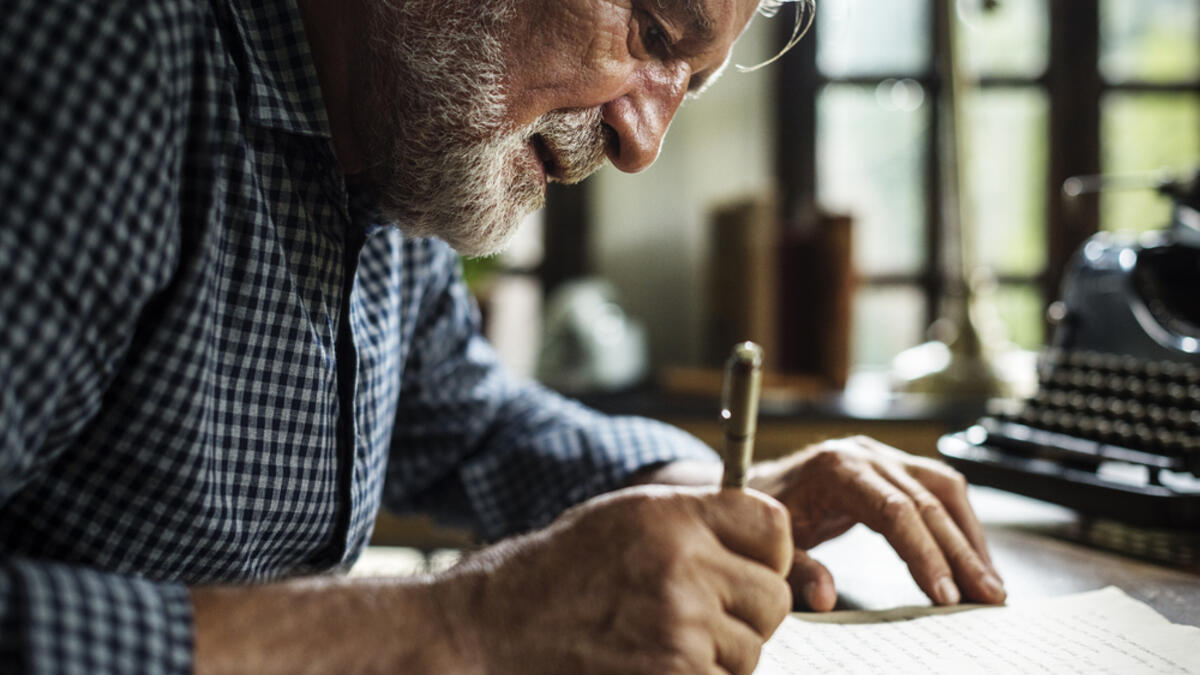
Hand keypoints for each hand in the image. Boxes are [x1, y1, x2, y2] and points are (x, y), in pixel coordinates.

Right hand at [434, 485, 793, 674]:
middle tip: (695, 613)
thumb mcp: (628, 518)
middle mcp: (682, 567)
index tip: (742, 566)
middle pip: (773, 597)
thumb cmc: (562, 571)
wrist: (492, 626)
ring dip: (719, 654)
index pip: (773, 527)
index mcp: (673, 516)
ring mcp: (679, 629)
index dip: (763, 553)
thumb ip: (703, 523)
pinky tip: (651, 664)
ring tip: (657, 638)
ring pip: (751, 650)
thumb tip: (783, 555)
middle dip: (745, 611)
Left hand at [748, 436, 1004, 611]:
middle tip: (988, 597)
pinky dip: (960, 522)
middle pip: (928, 502)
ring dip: (971, 537)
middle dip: (962, 553)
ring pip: (943, 489)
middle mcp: (865, 454)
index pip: (895, 510)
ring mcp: (881, 456)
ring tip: (991, 583)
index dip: (924, 553)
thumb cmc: (761, 514)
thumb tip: (826, 597)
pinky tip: (973, 556)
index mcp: (836, 468)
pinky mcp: (891, 465)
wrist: (748, 483)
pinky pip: (937, 488)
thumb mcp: (771, 544)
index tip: (946, 595)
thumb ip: (796, 570)